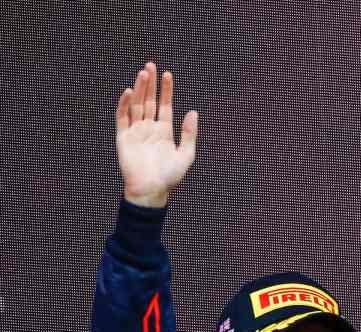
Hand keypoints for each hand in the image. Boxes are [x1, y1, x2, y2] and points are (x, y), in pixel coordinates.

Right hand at [115, 62, 198, 207]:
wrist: (152, 190)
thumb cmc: (170, 176)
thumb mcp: (186, 154)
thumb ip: (189, 133)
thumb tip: (193, 112)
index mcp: (164, 132)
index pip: (164, 105)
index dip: (166, 90)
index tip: (168, 75)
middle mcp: (149, 129)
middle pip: (149, 101)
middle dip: (150, 84)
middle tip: (151, 65)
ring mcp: (135, 132)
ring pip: (136, 105)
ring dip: (139, 89)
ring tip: (143, 73)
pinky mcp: (123, 137)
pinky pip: (122, 117)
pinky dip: (125, 105)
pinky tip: (129, 92)